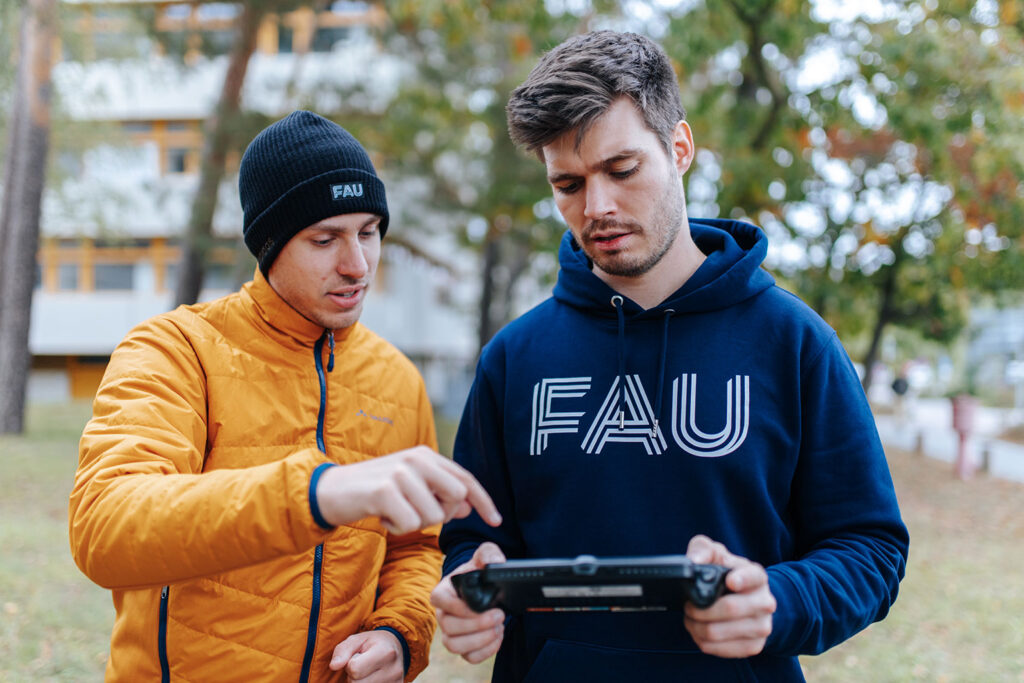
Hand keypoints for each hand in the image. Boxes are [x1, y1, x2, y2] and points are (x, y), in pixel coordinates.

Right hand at [316, 446, 501, 533]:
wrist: (331, 490)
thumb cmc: (374, 491)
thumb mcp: (410, 487)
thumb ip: (438, 493)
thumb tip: (468, 507)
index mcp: (425, 455)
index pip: (465, 479)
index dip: (484, 501)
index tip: (497, 520)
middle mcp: (416, 459)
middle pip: (455, 498)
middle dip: (441, 515)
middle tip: (414, 512)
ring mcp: (400, 473)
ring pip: (433, 517)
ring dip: (413, 524)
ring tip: (393, 512)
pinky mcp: (385, 490)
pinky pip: (410, 525)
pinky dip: (396, 529)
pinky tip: (382, 517)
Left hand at [329, 630, 403, 681]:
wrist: (395, 647)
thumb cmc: (372, 643)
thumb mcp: (356, 640)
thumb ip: (342, 651)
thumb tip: (334, 666)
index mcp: (386, 652)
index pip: (354, 669)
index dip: (350, 664)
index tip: (357, 657)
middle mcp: (394, 670)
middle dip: (354, 676)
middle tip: (362, 666)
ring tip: (367, 672)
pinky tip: (372, 679)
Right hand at [431, 542, 506, 663]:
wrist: (486, 589)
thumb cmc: (480, 573)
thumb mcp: (484, 556)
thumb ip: (488, 552)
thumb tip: (496, 562)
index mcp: (444, 591)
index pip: (438, 600)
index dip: (456, 606)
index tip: (479, 605)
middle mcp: (443, 614)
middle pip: (448, 627)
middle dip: (476, 624)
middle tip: (499, 614)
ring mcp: (451, 632)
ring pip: (455, 646)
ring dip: (480, 639)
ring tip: (498, 626)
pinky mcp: (464, 646)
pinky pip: (469, 657)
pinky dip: (486, 651)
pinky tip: (498, 636)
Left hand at [683, 535, 775, 657]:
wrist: (746, 600)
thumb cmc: (727, 574)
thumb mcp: (715, 555)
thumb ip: (703, 549)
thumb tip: (693, 561)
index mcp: (757, 576)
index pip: (753, 577)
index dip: (741, 579)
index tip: (729, 581)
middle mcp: (765, 602)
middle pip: (730, 609)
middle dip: (700, 609)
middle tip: (688, 606)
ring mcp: (762, 626)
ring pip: (719, 632)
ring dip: (696, 626)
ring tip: (691, 618)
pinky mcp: (754, 646)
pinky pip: (720, 649)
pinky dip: (702, 641)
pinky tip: (699, 631)